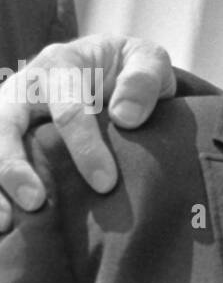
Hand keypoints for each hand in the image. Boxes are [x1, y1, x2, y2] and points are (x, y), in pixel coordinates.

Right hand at [0, 34, 174, 229]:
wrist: (114, 70)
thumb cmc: (130, 68)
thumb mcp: (148, 60)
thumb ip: (144, 81)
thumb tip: (126, 117)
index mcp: (61, 64)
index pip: (68, 110)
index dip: (85, 148)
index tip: (105, 183)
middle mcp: (24, 87)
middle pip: (5, 126)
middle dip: (15, 167)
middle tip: (36, 202)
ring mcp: (8, 112)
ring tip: (6, 222)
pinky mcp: (4, 135)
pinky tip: (4, 220)